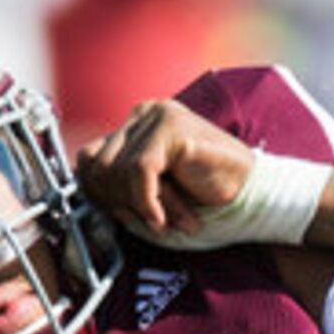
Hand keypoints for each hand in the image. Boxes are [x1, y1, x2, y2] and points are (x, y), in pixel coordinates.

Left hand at [77, 98, 328, 247]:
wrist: (253, 198)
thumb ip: (117, 188)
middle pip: (97, 167)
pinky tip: (169, 217)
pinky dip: (149, 202)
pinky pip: (139, 170)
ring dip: (142, 206)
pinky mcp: (171, 127)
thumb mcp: (149, 196)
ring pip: (116, 170)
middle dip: (120, 204)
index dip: (101, 197)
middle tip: (154, 220)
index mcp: (134, 127)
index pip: (89, 161)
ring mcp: (157, 116)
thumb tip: (81, 194)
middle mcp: (142, 114)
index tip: (130, 219)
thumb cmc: (203, 201)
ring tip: (172, 216)